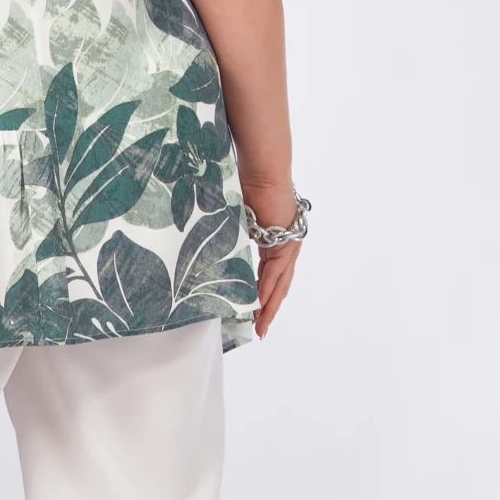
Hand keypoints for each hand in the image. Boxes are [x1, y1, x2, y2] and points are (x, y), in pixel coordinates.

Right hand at [242, 181, 301, 339]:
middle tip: (259, 330)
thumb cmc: (247, 184)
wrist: (262, 170)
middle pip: (278, 284)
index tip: (253, 312)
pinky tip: (260, 305)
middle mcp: (285, 245)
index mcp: (274, 240)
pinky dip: (267, 289)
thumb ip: (231, 236)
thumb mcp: (235, 218)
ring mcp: (288, 244)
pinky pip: (275, 271)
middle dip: (268, 309)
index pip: (269, 274)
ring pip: (279, 282)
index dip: (261, 294)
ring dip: (269, 305)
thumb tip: (211, 248)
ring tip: (260, 326)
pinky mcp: (287, 242)